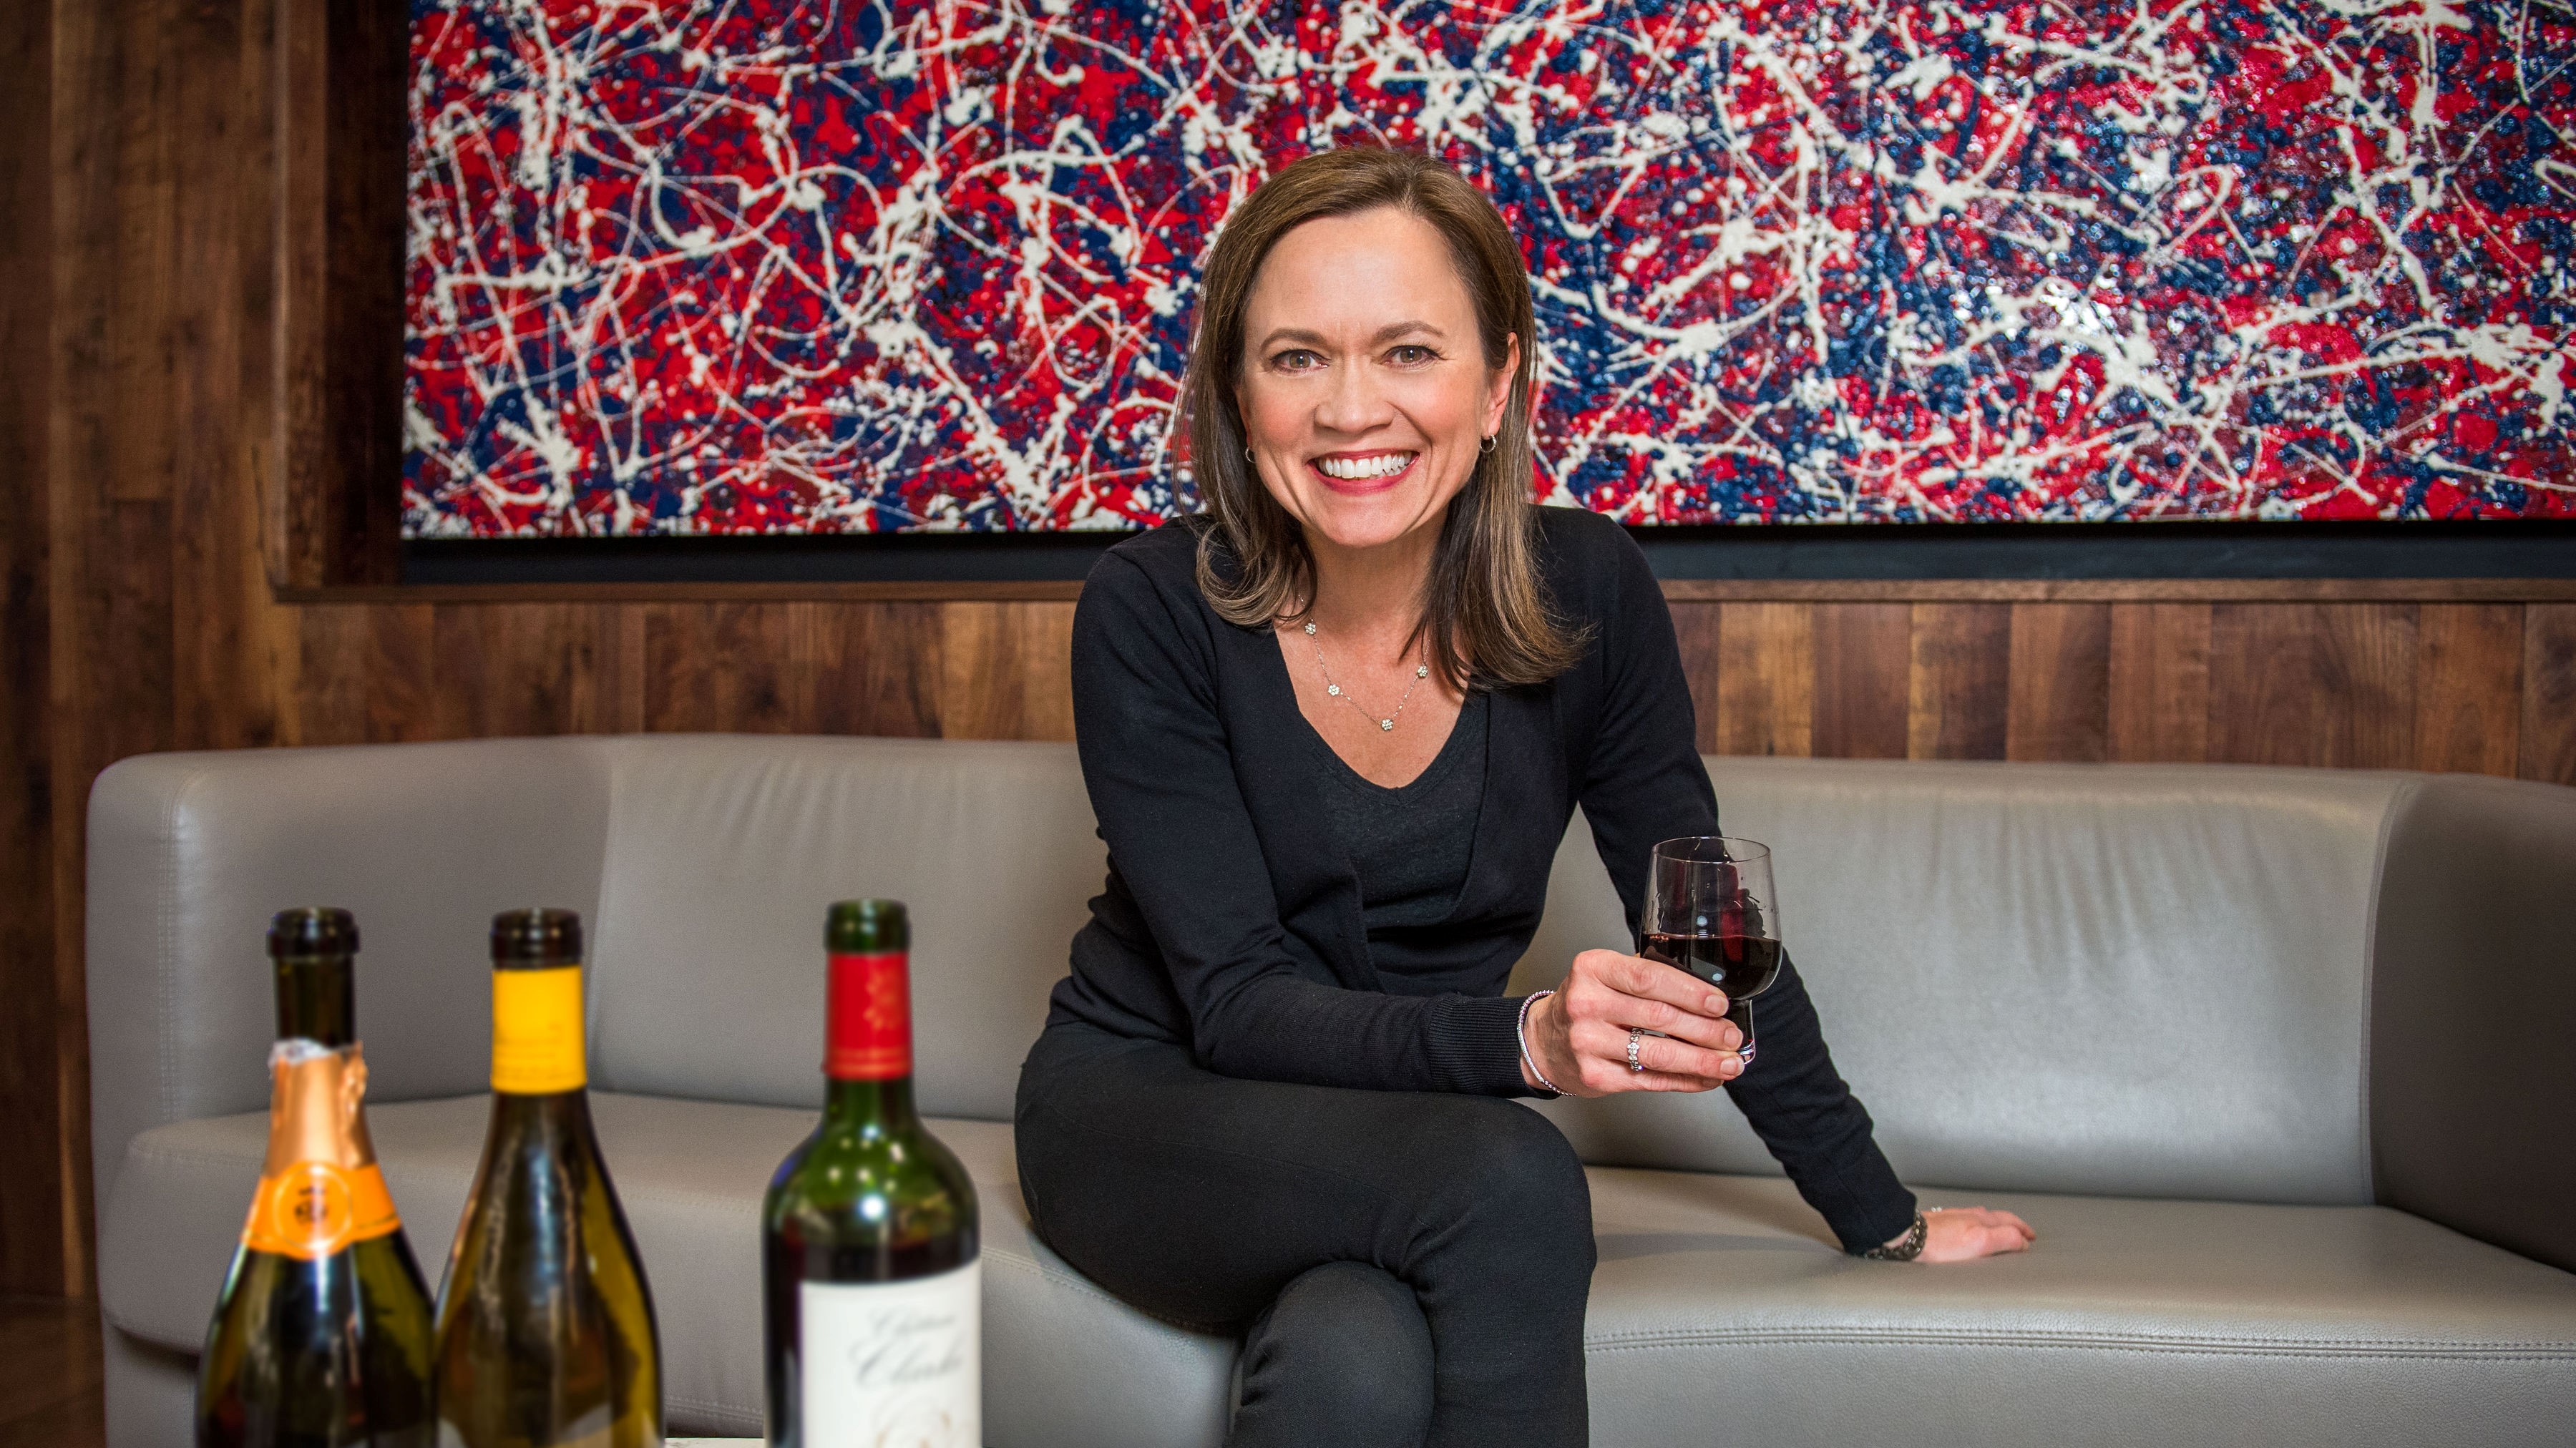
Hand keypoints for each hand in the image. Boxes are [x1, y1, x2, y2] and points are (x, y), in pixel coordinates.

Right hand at [1522, 949, 1745, 1096]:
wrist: (1543, 1041)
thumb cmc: (1585, 1003)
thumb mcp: (1605, 974)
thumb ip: (1646, 975)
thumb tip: (1707, 993)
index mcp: (1593, 969)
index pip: (1650, 978)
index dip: (1691, 992)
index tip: (1720, 1004)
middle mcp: (1586, 1004)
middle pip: (1660, 1018)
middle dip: (1705, 1030)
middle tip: (1732, 1035)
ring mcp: (1588, 1043)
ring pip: (1658, 1053)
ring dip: (1702, 1060)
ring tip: (1730, 1062)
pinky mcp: (1596, 1076)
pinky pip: (1650, 1081)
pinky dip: (1685, 1081)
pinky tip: (1706, 1078)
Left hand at [1911, 1207, 2035, 1262]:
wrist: (1908, 1236)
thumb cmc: (1940, 1243)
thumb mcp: (1979, 1243)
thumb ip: (2004, 1239)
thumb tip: (2022, 1241)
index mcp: (1983, 1220)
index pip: (2011, 1222)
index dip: (2023, 1230)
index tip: (2030, 1238)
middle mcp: (1971, 1215)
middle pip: (1998, 1217)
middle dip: (2013, 1225)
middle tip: (2022, 1233)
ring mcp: (1956, 1217)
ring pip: (1983, 1218)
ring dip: (1997, 1225)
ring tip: (2002, 1232)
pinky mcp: (1943, 1223)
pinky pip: (1968, 1222)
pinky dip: (1979, 1226)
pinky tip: (1972, 1231)